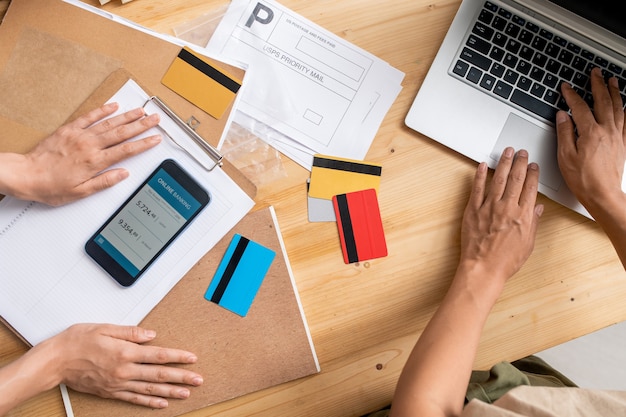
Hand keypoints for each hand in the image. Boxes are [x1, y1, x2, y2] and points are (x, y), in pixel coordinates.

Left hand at [6, 102, 161, 205]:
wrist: (26, 175)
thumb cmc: (51, 186)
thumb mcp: (81, 192)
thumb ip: (105, 181)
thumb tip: (123, 174)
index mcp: (95, 162)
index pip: (127, 150)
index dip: (144, 144)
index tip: (155, 139)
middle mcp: (90, 146)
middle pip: (122, 133)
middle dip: (141, 125)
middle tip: (155, 119)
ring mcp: (80, 135)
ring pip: (109, 123)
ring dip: (127, 116)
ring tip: (141, 111)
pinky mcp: (69, 129)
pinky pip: (89, 117)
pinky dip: (102, 111)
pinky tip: (113, 106)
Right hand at [42, 324, 202, 408]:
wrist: (55, 361)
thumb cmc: (77, 341)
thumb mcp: (105, 328)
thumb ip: (131, 332)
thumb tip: (151, 335)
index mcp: (125, 352)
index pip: (158, 355)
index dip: (178, 357)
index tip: (192, 359)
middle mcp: (124, 370)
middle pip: (159, 374)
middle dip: (181, 377)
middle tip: (198, 380)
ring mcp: (118, 383)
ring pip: (149, 388)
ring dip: (170, 391)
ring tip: (186, 393)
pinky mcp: (111, 392)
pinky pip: (134, 398)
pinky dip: (149, 401)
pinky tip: (161, 403)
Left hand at [459, 147, 542, 283]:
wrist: (483, 268)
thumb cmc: (505, 260)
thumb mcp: (528, 243)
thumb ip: (533, 222)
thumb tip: (537, 208)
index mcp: (522, 216)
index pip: (530, 187)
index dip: (533, 174)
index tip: (533, 166)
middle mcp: (507, 208)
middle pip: (516, 179)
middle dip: (520, 162)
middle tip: (521, 152)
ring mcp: (489, 208)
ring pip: (498, 179)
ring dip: (503, 163)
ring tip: (507, 152)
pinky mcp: (473, 210)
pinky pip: (476, 188)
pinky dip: (479, 175)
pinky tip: (482, 165)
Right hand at [557, 67, 625, 211]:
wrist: (603, 194)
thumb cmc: (583, 179)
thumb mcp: (565, 156)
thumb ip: (564, 133)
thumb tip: (562, 116)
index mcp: (590, 132)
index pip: (579, 107)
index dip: (571, 95)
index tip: (566, 87)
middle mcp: (606, 131)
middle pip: (602, 101)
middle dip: (597, 85)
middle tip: (595, 73)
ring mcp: (617, 136)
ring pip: (617, 107)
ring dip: (614, 92)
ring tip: (611, 81)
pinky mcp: (622, 143)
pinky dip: (625, 110)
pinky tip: (625, 106)